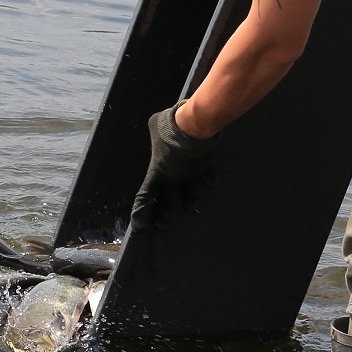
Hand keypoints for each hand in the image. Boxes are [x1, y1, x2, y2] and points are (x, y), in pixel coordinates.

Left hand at [129, 104, 217, 231]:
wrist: (194, 127)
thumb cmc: (169, 126)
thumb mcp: (154, 125)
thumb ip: (154, 132)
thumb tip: (156, 128)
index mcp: (157, 171)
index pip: (145, 195)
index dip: (141, 211)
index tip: (140, 226)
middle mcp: (173, 178)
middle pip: (167, 204)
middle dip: (164, 217)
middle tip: (162, 226)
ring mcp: (191, 175)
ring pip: (191, 195)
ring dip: (191, 202)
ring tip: (192, 208)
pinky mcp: (205, 167)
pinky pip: (208, 176)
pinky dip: (209, 179)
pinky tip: (211, 183)